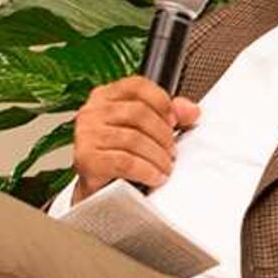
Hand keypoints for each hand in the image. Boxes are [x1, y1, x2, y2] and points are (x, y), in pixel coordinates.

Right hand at [71, 77, 201, 198]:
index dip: (162, 101)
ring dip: (157, 156)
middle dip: (162, 134)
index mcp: (104, 97)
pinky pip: (125, 161)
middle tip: (171, 151)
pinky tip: (155, 177)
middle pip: (138, 112)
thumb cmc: (118, 156)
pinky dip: (146, 170)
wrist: (99, 191)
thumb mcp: (142, 130)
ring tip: (165, 167)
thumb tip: (191, 111)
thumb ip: (166, 115)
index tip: (174, 121)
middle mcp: (91, 112)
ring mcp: (86, 135)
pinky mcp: (87, 159)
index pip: (137, 86)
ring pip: (133, 138)